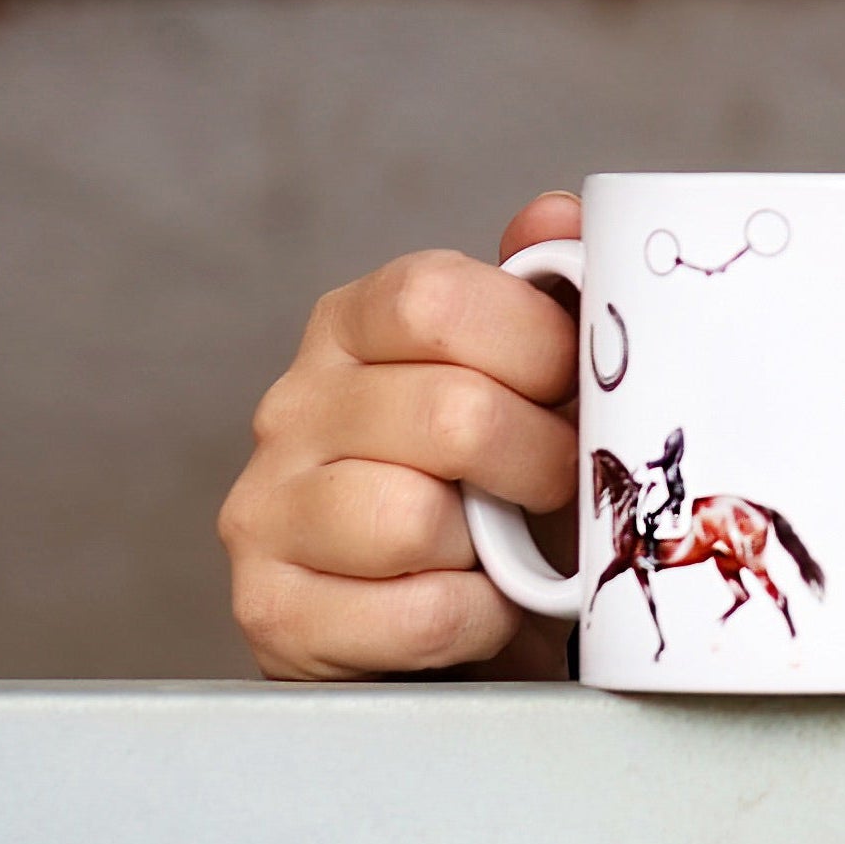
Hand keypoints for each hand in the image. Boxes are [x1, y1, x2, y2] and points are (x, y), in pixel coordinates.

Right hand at [218, 193, 582, 679]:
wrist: (462, 628)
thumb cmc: (504, 489)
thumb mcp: (537, 383)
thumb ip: (549, 293)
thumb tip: (557, 215)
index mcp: (354, 327)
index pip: (433, 297)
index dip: (536, 345)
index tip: (578, 384)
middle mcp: (292, 407)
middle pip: (447, 413)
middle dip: (542, 459)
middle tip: (563, 483)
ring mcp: (266, 510)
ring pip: (414, 518)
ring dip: (496, 547)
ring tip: (503, 548)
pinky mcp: (274, 612)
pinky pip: (416, 614)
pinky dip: (476, 618)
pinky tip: (474, 604)